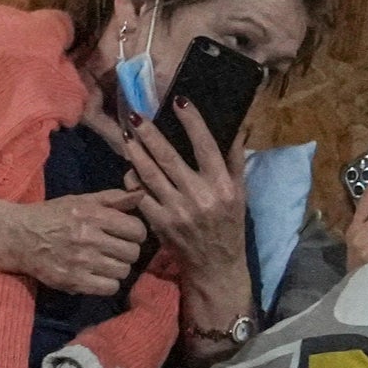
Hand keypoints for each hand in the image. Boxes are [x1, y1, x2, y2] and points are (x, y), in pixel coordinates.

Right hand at [9, 190, 150, 300]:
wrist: (17, 237)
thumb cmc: (52, 216)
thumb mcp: (79, 201)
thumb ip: (111, 199)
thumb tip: (141, 194)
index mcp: (91, 215)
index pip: (136, 230)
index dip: (135, 232)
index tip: (125, 234)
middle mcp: (88, 238)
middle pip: (132, 252)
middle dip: (126, 251)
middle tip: (114, 250)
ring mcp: (81, 262)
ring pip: (123, 271)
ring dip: (117, 268)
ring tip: (104, 262)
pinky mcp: (74, 281)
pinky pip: (110, 288)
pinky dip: (107, 283)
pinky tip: (97, 275)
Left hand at [115, 103, 255, 335]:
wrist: (216, 266)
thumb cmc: (229, 226)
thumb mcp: (240, 195)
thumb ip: (236, 162)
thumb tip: (237, 128)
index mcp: (222, 187)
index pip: (207, 147)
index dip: (193, 122)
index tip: (180, 101)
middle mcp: (200, 197)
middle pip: (169, 158)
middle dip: (150, 134)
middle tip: (135, 115)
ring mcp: (177, 211)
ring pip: (149, 174)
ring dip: (135, 152)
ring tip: (127, 135)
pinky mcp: (159, 223)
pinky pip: (139, 195)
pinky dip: (132, 180)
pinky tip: (128, 167)